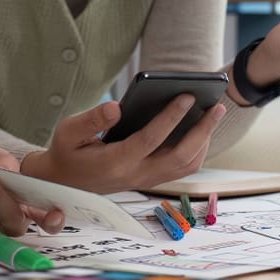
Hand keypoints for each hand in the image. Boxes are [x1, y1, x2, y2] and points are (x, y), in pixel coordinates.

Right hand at [21, 98, 225, 192]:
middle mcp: (134, 175)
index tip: (187, 96)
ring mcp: (145, 180)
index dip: (170, 117)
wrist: (63, 182)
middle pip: (180, 157)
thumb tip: (116, 107)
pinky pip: (181, 168)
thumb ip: (90, 120)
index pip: (149, 140)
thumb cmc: (66, 153)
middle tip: (216, 106)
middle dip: (202, 131)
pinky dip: (196, 149)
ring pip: (186, 166)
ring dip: (203, 141)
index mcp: (114, 163)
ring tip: (212, 115)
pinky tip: (199, 129)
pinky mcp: (149, 179)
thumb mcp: (67, 132)